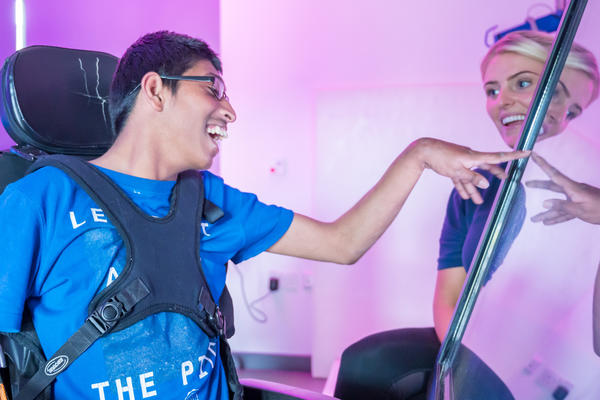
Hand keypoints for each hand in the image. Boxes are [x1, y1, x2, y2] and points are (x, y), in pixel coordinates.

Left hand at [413, 138, 529, 203]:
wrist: (423, 151)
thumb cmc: (441, 158)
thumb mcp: (458, 170)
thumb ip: (473, 177)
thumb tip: (486, 184)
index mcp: (474, 156)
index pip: (498, 157)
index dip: (513, 156)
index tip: (527, 152)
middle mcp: (470, 158)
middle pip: (486, 168)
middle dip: (494, 176)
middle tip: (504, 181)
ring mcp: (460, 162)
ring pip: (471, 177)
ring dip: (474, 189)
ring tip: (479, 202)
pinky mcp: (451, 167)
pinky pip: (460, 178)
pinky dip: (462, 186)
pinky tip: (464, 196)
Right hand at [525, 152, 599, 224]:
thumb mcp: (580, 210)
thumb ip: (562, 206)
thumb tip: (544, 203)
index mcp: (572, 188)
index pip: (553, 174)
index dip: (542, 164)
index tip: (533, 155)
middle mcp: (573, 191)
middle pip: (552, 186)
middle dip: (539, 185)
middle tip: (526, 183)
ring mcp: (577, 199)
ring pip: (558, 204)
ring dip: (546, 212)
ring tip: (534, 219)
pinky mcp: (581, 207)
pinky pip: (565, 212)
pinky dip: (557, 217)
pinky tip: (548, 223)